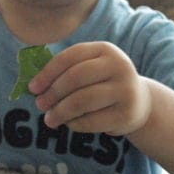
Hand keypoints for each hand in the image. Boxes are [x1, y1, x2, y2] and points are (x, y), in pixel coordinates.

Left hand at [28, 42, 150, 136]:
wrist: (140, 102)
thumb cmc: (104, 83)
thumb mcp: (91, 69)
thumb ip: (67, 71)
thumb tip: (34, 86)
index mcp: (105, 50)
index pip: (70, 57)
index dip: (48, 72)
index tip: (33, 88)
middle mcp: (119, 66)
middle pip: (75, 78)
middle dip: (53, 93)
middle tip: (40, 105)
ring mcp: (125, 90)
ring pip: (82, 101)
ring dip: (60, 112)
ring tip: (49, 119)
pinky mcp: (126, 113)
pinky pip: (91, 121)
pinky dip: (74, 124)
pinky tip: (68, 124)